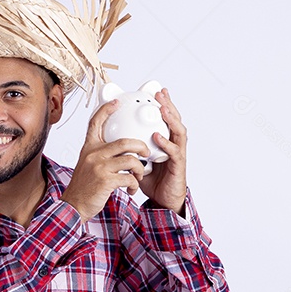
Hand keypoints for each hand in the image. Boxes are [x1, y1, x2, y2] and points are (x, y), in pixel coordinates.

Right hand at [62, 100, 151, 222]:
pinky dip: (134, 184)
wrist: (74, 206)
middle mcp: (93, 154)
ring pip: (131, 160)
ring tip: (139, 176)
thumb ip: (99, 153)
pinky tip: (132, 189)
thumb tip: (118, 146)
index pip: (96, 123)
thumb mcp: (87, 164)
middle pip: (125, 142)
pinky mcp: (106, 181)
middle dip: (141, 147)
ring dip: (140, 169)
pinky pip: (130, 177)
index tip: (116, 102)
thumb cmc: (84, 186)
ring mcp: (99, 167)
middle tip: (146, 153)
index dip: (106, 110)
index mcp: (88, 148)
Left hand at [139, 88, 187, 213]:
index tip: (155, 90)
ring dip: (171, 119)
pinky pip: (174, 152)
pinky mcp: (178, 166)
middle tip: (160, 93)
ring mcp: (177, 154)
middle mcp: (173, 144)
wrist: (162, 201)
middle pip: (174, 120)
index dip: (162, 104)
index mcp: (164, 141)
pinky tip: (157, 136)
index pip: (164, 119)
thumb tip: (112, 137)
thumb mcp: (137, 159)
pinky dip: (166, 143)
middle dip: (168, 104)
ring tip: (163, 108)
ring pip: (178, 132)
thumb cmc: (152, 180)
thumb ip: (130, 147)